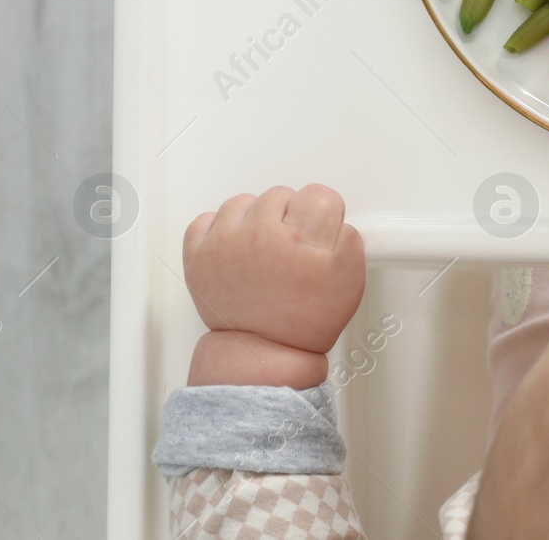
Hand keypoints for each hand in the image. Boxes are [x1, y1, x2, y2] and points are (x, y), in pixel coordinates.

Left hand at [182, 184, 364, 385]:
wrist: (264, 353)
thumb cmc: (304, 322)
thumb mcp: (350, 280)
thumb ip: (350, 237)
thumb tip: (335, 217)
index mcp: (296, 236)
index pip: (318, 195)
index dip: (325, 214)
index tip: (321, 230)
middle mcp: (256, 233)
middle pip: (281, 195)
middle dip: (292, 216)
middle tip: (294, 247)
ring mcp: (222, 243)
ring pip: (243, 202)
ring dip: (256, 217)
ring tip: (264, 245)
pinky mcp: (198, 256)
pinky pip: (205, 220)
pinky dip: (219, 228)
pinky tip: (235, 245)